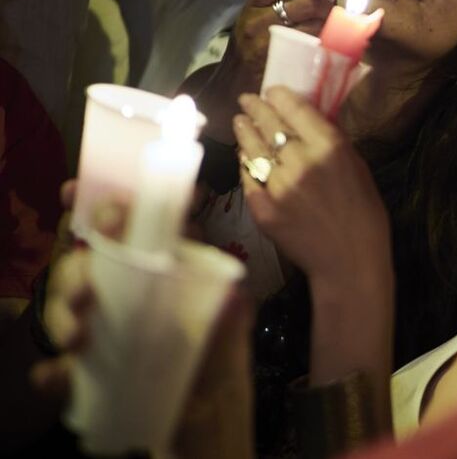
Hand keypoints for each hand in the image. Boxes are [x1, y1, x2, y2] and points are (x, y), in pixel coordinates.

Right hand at [33, 189, 253, 457]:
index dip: (106, 208)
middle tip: (87, 287)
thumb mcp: (232, 347)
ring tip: (79, 334)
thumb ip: (231, 322)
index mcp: (166, 281)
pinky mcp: (90, 379)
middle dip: (77, 265)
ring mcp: (108, 338)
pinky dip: (53, 372)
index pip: (135, 234)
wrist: (207, 441)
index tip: (79, 195)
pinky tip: (58, 377)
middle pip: (91, 265)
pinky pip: (58, 368)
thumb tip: (232, 295)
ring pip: (68, 306)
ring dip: (63, 311)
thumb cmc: (220, 385)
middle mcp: (133, 302)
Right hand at [218, 0, 332, 89]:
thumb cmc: (252, 38)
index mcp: (253, 3)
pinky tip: (327, 43)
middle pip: (304, 3)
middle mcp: (257, 22)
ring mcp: (268, 44)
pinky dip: (325, 43)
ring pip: (314, 26)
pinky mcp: (281, 62)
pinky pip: (313, 48)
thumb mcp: (257, 13)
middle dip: (325, 4)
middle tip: (331, 9)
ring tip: (330, 27)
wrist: (237, 75)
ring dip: (329, 25)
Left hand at [233, 87, 392, 289]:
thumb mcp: (357, 168)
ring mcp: (277, 186)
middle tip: (248, 99)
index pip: (295, 109)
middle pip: (269, 124)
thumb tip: (307, 121)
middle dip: (256, 108)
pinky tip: (244, 154)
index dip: (278, 96)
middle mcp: (300, 161)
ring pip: (253, 148)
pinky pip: (248, 178)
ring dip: (244, 131)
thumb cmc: (364, 213)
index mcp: (329, 147)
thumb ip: (331, 143)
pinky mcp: (262, 209)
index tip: (271, 91)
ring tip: (239, 120)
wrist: (350, 261)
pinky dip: (245, 163)